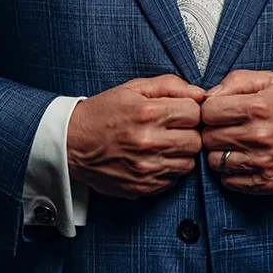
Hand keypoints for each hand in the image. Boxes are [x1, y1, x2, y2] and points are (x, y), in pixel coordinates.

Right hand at [67, 74, 205, 198]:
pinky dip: (169, 168)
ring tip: (165, 142)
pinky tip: (155, 157)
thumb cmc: (104, 111)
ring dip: (182, 152)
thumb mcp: (134, 88)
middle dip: (190, 132)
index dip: (190, 109)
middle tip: (175, 127)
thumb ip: (170, 85)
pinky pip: (174, 180)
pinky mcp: (143, 187)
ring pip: (188, 163)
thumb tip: (200, 93)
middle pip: (196, 141)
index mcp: (149, 113)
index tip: (180, 110)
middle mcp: (150, 142)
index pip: (195, 113)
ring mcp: (147, 168)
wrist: (72, 143)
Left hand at [201, 70, 272, 193]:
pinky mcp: (266, 183)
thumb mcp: (269, 80)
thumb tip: (208, 95)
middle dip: (211, 130)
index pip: (209, 112)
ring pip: (214, 161)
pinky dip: (228, 171)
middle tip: (222, 126)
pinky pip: (228, 181)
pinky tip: (240, 158)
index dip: (208, 109)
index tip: (216, 110)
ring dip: (218, 151)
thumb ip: (235, 81)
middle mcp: (259, 137)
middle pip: (208, 137)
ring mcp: (262, 163)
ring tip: (230, 142)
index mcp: (259, 108)